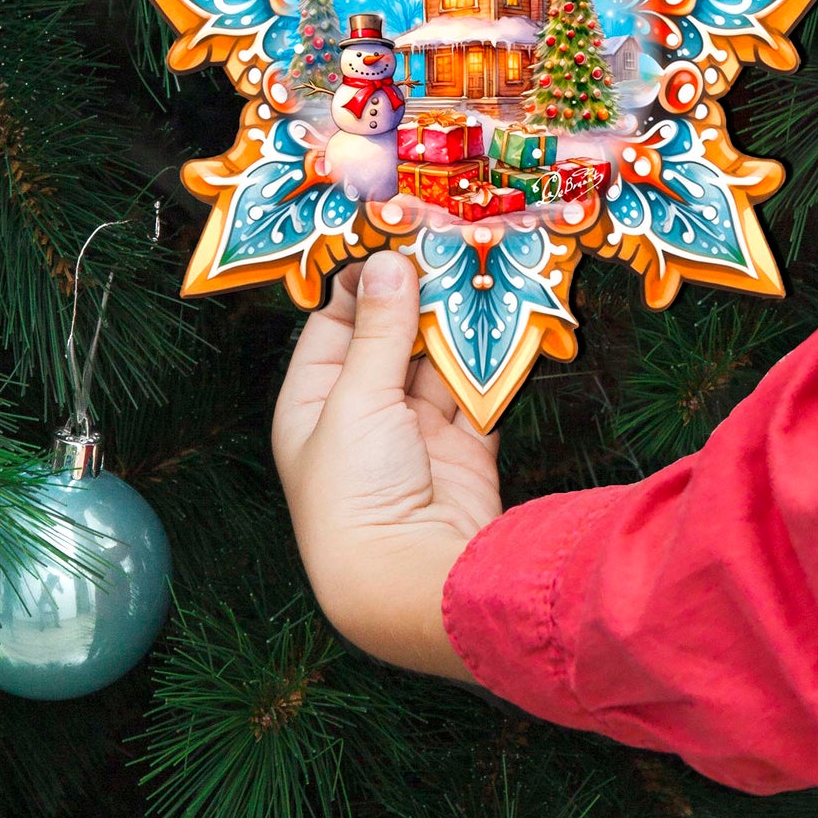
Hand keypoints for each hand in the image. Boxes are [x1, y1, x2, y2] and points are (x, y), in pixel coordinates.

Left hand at [272, 251, 500, 679]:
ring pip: (436, 358)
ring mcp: (415, 431)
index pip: (336, 323)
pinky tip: (503, 317)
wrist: (414, 584)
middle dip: (419, 293)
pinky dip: (490, 357)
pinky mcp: (463, 446)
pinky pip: (476, 388)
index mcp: (314, 404)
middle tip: (448, 239)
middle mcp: (362, 413)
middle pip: (391, 335)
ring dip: (457, 320)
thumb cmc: (357, 495)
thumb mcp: (357, 400)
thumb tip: (388, 262)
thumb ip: (381, 330)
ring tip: (480, 266)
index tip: (396, 233)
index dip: (364, 280)